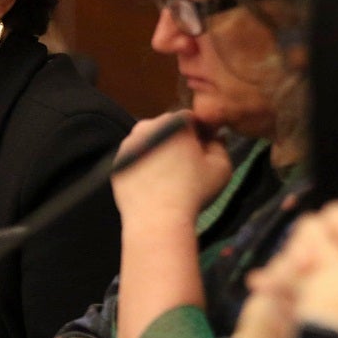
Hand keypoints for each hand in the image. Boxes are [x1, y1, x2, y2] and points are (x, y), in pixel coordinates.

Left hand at [111, 110, 231, 230]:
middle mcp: (147, 127)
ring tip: (169, 174)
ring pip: (148, 141)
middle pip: (166, 126)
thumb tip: (216, 138)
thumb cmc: (192, 192)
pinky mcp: (117, 162)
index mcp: (174, 123)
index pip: (190, 118)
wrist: (157, 219)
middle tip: (187, 163)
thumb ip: (220, 146)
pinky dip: (142, 164)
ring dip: (158, 150)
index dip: (199, 132)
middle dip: (177, 139)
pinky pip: (134, 158)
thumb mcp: (220, 168)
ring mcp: (128, 144)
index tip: (203, 148)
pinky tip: (153, 182)